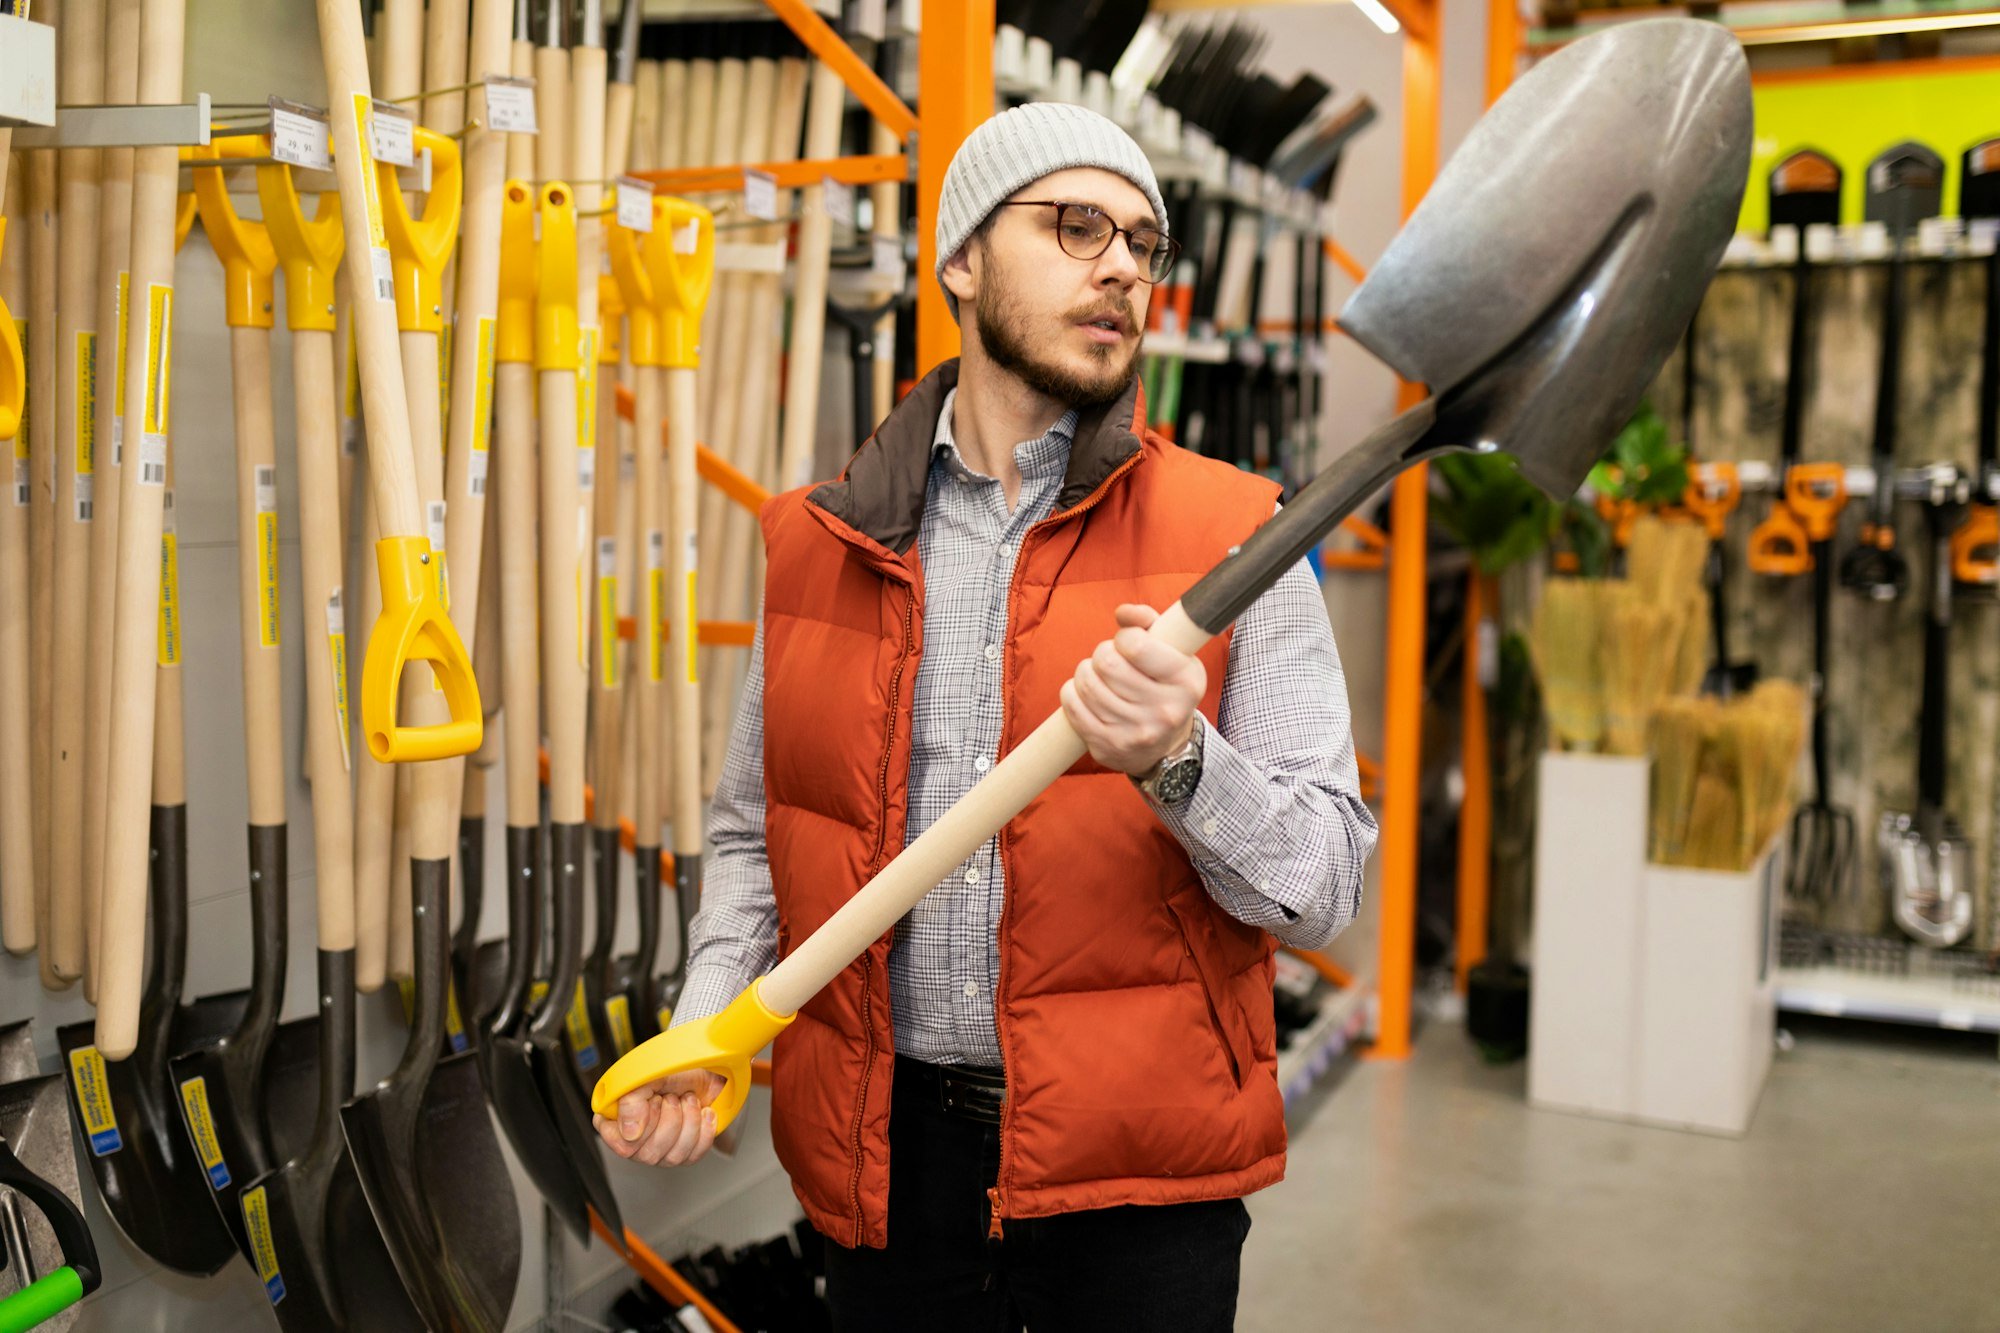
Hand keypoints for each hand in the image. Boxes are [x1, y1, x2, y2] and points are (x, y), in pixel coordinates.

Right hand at [592, 1068, 726, 1166]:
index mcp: (616, 1120)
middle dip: (669, 1118)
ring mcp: (659, 1152)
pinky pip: (695, 1154)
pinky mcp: (685, 1155)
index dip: (638, 1122)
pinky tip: (703, 1111)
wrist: (704, 1073)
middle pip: (648, 1153)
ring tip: (688, 1099)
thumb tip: (630, 1133)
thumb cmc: (673, 1072)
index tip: (653, 1099)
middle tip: (671, 1096)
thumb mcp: (649, 1075)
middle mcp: (635, 1142)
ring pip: (673, 1157)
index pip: (616, 1140)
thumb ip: (632, 1101)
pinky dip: (704, 1127)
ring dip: (688, 1119)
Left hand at [1059, 604, 1202, 777]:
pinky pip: (1072, 705)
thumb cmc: (1164, 687)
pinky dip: (1072, 692)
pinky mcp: (1108, 746)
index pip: (1135, 645)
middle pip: (1107, 663)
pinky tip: (1086, 694)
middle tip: (1111, 660)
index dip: (1124, 637)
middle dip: (1103, 653)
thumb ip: (1149, 622)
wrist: (1165, 748)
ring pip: (1086, 682)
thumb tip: (1123, 612)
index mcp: (1185, 681)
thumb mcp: (1172, 652)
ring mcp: (1135, 732)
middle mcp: (1164, 710)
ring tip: (1100, 677)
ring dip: (1087, 672)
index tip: (1128, 643)